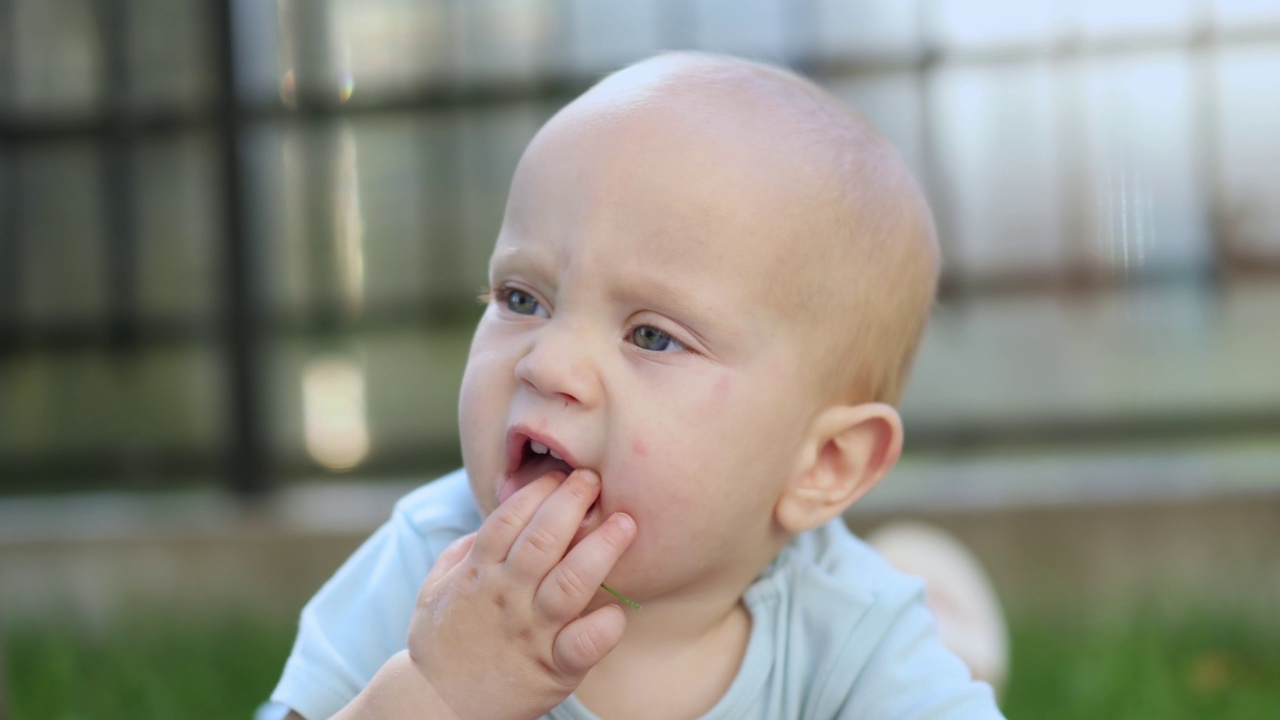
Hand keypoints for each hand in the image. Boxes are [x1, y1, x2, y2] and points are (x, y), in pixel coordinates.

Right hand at [408, 469, 636, 719]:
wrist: (435, 706)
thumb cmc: (440, 644)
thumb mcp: (436, 589)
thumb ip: (461, 553)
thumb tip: (486, 524)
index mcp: (480, 574)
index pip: (508, 520)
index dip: (536, 491)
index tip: (561, 472)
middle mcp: (506, 597)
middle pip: (542, 541)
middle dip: (571, 503)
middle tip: (594, 478)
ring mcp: (530, 632)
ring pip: (568, 583)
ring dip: (599, 550)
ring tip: (625, 524)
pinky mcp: (551, 669)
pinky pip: (581, 646)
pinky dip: (602, 628)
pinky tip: (619, 611)